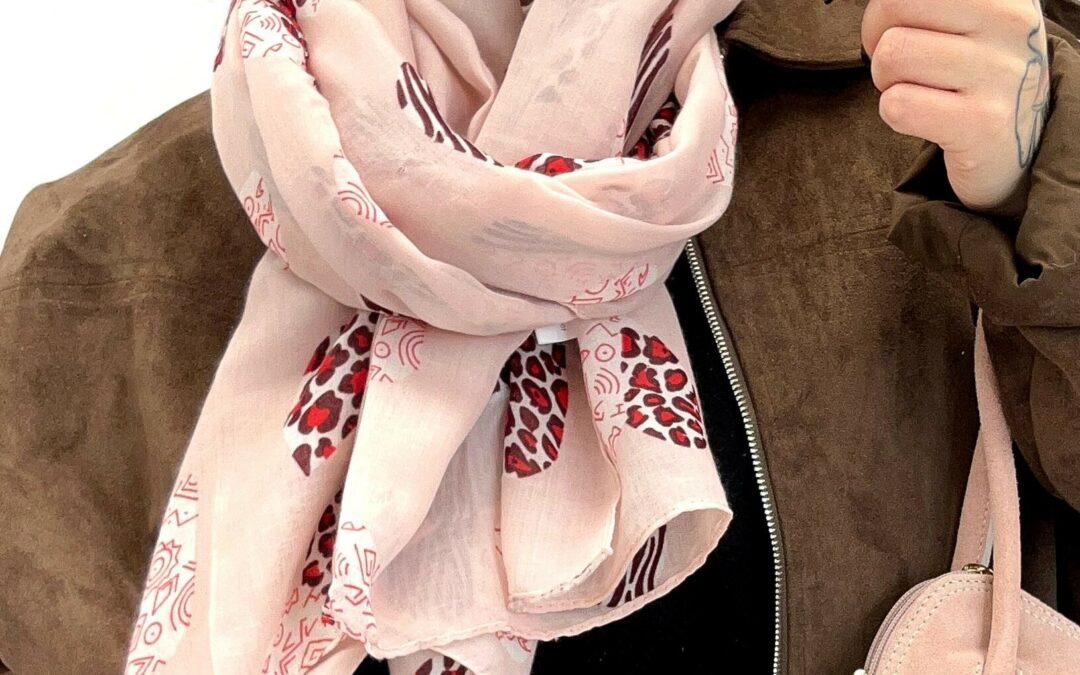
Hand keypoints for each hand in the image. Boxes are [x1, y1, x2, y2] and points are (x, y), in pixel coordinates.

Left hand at [863, 0, 1050, 213]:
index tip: (904, 30)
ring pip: (891, 56)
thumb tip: (876, 7)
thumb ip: (920, 8)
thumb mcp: (966, 21)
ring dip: (888, 81)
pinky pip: (897, 105)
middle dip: (879, 40)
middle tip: (905, 65)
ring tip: (921, 91)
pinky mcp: (983, 123)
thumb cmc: (975, 74)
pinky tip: (927, 118)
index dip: (886, 11)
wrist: (1018, 143)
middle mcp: (1010, 24)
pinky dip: (896, 114)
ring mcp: (999, 73)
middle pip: (892, 7)